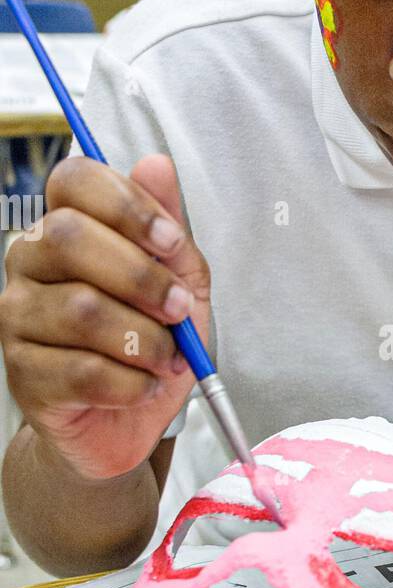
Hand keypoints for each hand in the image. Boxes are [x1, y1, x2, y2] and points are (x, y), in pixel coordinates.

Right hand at [0, 153, 209, 481]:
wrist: (124, 422)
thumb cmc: (148, 344)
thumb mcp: (179, 282)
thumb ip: (169, 229)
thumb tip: (155, 164)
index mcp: (67, 226)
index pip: (73, 180)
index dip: (126, 203)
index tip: (171, 241)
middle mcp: (30, 262)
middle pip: (69, 237)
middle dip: (141, 276)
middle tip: (179, 310)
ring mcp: (18, 316)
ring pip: (80, 309)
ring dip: (144, 339)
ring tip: (167, 358)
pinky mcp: (23, 373)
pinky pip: (82, 370)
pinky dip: (130, 382)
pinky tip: (142, 386)